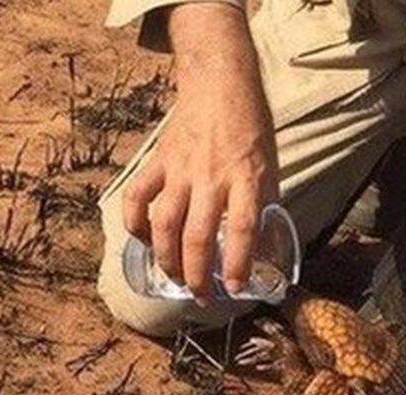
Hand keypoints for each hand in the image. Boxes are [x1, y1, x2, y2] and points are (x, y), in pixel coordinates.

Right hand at [122, 3, 277, 304]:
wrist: (220, 85)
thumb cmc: (251, 129)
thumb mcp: (271, 168)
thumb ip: (264, 208)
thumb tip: (264, 253)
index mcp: (246, 178)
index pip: (243, 229)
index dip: (238, 262)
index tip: (235, 288)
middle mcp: (211, 178)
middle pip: (197, 236)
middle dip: (197, 275)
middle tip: (201, 297)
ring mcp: (180, 170)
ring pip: (164, 224)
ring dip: (167, 258)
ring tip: (175, 279)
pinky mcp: (157, 162)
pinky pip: (137, 198)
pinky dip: (135, 224)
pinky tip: (144, 242)